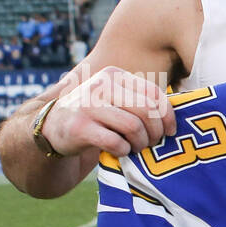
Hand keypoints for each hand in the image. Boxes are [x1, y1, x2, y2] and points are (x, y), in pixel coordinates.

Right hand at [42, 65, 175, 157]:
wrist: (51, 127)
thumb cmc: (95, 116)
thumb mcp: (115, 99)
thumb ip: (139, 100)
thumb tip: (174, 117)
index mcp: (113, 75)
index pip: (153, 93)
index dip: (167, 115)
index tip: (169, 131)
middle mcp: (100, 86)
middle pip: (146, 110)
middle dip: (155, 132)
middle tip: (152, 143)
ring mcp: (87, 105)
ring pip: (133, 127)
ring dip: (140, 144)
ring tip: (135, 148)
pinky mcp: (79, 127)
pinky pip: (115, 142)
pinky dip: (123, 151)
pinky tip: (119, 151)